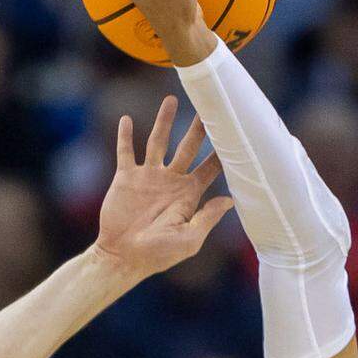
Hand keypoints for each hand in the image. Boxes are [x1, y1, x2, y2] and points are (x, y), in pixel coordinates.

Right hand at [94, 99, 231, 278]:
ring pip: (158, 141)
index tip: (235, 131)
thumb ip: (207, 218)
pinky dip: (125, 136)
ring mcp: (148, 177)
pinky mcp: (126, 178)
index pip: (211, 167)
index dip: (223, 151)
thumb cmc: (158, 254)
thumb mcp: (189, 240)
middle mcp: (170, 180)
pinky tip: (127, 119)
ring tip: (171, 99)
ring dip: (163, 121)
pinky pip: (125, 152)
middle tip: (209, 104)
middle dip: (198, 128)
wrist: (122, 257)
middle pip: (188, 146)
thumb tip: (230, 199)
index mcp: (188, 194)